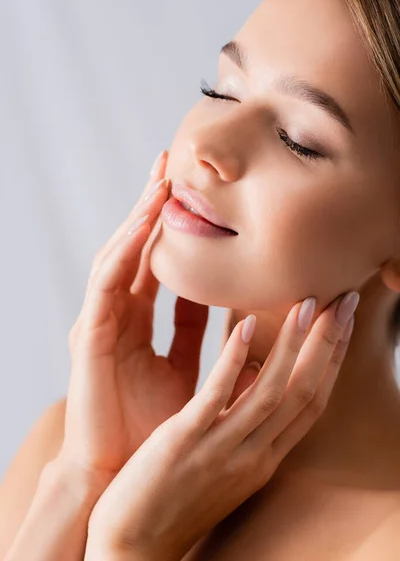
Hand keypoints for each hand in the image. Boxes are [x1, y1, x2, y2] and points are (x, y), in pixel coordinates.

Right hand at [52, 149, 208, 490]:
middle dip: (150, 206)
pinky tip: (140, 229)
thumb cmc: (150, 424)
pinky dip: (123, 257)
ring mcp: (98, 324)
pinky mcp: (86, 339)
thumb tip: (235, 307)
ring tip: (157, 180)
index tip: (193, 193)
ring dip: (136, 219)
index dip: (170, 228)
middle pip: (133, 249)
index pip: (153, 263)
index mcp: (137, 323)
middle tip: (169, 163)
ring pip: (117, 258)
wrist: (120, 476)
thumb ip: (195, 333)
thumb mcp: (181, 367)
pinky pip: (105, 289)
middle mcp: (116, 316)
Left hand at [86, 292, 357, 560]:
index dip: (331, 361)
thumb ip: (243, 418)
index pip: (311, 403)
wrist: (135, 545)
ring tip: (305, 304)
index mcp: (264, 458)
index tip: (341, 323)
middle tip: (343, 302)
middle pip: (304, 393)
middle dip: (328, 345)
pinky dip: (236, 360)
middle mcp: (254, 454)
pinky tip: (246, 326)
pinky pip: (217, 396)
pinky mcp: (186, 442)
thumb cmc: (176, 497)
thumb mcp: (223, 461)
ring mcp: (222, 449)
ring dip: (292, 346)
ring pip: (271, 392)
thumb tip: (257, 369)